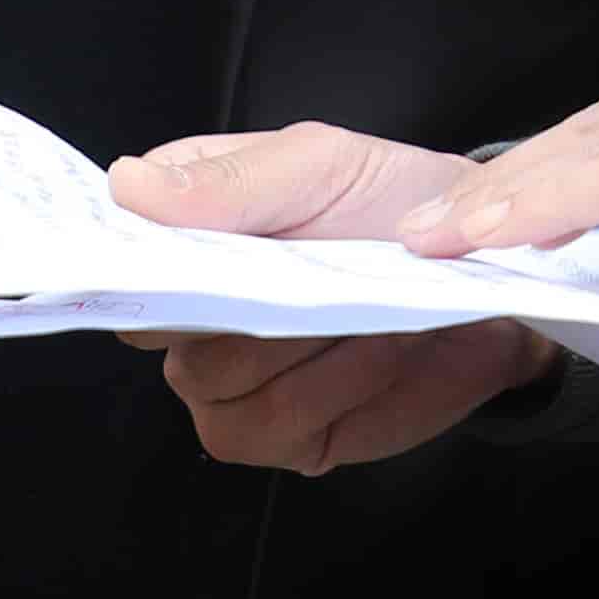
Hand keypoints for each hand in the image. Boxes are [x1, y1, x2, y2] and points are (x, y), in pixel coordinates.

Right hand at [110, 123, 545, 474]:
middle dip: (245, 303)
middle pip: (162, 331)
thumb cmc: (392, 204)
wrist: (485, 272)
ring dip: (306, 345)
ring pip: (219, 385)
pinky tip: (383, 346)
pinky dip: (337, 385)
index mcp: (182, 232)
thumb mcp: (322, 163)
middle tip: (317, 270)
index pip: (113, 258)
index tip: (169, 255)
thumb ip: (231, 179)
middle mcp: (190, 315)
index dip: (125, 265)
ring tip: (372, 306)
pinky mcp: (285, 435)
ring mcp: (230, 383)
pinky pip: (275, 427)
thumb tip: (129, 186)